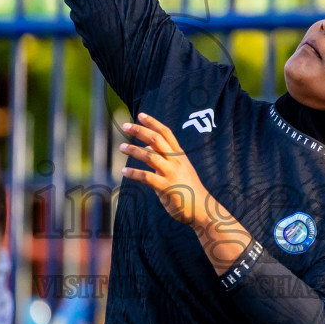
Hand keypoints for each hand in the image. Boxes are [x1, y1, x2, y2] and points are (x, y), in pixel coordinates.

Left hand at [118, 113, 215, 229]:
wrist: (202, 209)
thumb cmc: (188, 189)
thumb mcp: (179, 170)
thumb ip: (163, 158)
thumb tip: (147, 148)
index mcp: (179, 155)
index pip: (166, 133)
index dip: (153, 123)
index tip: (141, 115)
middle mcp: (176, 161)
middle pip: (156, 140)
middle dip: (140, 131)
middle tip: (125, 125)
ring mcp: (171, 174)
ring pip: (150, 156)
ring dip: (134, 150)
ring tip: (121, 147)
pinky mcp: (166, 187)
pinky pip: (146, 177)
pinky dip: (133, 173)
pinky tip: (124, 172)